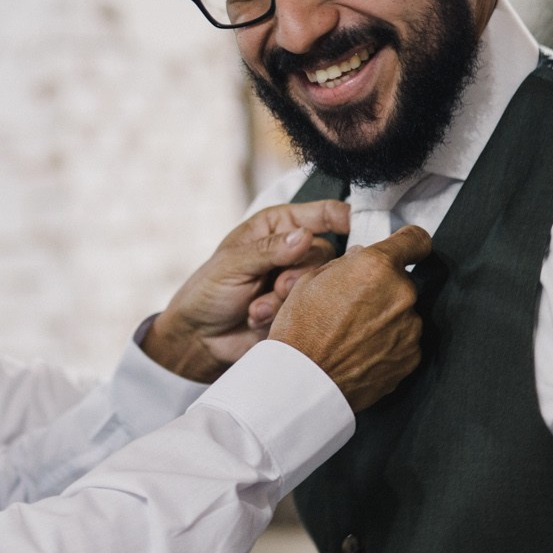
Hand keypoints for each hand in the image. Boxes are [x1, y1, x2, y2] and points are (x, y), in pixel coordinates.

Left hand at [142, 201, 349, 382]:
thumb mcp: (233, 264)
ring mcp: (298, 282)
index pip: (322, 214)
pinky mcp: (300, 311)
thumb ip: (269, 250)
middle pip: (326, 253)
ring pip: (321, 284)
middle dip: (301, 272)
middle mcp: (292, 251)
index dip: (343, 217)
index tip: (353, 226)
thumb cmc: (208, 292)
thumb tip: (304, 236)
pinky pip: (311, 310)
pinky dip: (284, 315)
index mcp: (277, 227)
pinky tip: (258, 318)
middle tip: (278, 286)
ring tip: (258, 308)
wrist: (198, 339)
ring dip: (288, 298)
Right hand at [270, 225, 430, 411]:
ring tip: (354, 333)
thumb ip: (345, 263)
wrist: (303, 382)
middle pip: (403, 281)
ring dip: (387, 317)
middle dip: (384, 288)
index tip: (408, 247)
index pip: (415, 240)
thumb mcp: (310, 281)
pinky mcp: (410, 357)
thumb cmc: (300, 331)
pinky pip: (405, 341)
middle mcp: (401, 295)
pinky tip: (362, 351)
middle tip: (354, 305)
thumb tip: (361, 258)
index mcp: (377, 267)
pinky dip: (389, 344)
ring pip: (404, 313)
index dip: (410, 242)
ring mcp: (409, 328)